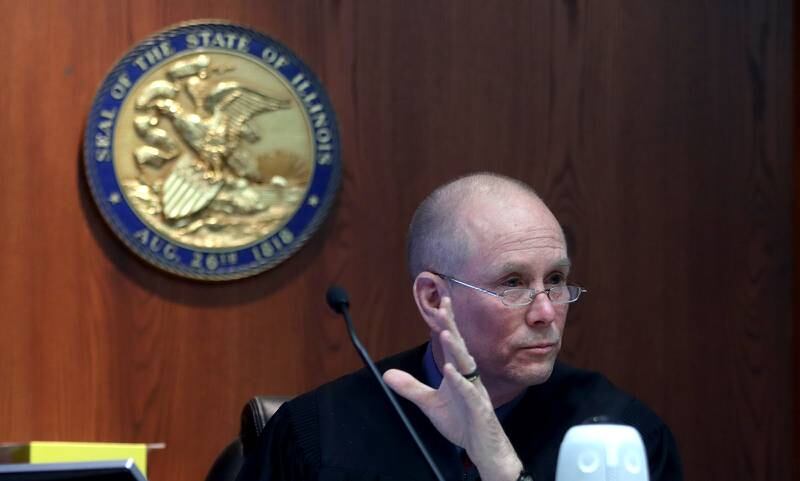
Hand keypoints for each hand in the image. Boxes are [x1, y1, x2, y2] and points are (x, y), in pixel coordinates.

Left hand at [383, 296, 523, 480]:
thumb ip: (411, 387)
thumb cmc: (462, 422)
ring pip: (466, 365)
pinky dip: (460, 381)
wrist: (483, 448)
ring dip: (455, 349)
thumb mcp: (430, 403)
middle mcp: (468, 376)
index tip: (440, 301)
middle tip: (442, 306)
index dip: (446, 323)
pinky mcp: (480, 408)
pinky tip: (451, 371)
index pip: (451, 343)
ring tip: (445, 333)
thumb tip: (387, 374)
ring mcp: (475, 391)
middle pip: (459, 347)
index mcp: (458, 372)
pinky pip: (469, 392)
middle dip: (451, 326)